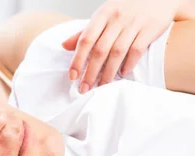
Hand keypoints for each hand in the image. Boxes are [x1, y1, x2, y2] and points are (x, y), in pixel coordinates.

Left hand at [62, 0, 184, 92]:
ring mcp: (134, 22)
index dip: (77, 60)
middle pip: (100, 50)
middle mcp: (117, 18)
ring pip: (117, 52)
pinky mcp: (151, 27)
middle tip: (84, 88)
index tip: (72, 76)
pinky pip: (137, 49)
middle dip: (90, 72)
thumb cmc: (127, 7)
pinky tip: (123, 73)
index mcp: (102, 15)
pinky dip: (129, 63)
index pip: (85, 40)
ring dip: (108, 72)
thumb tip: (64, 46)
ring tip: (102, 86)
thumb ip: (86, 31)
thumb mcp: (104, 14)